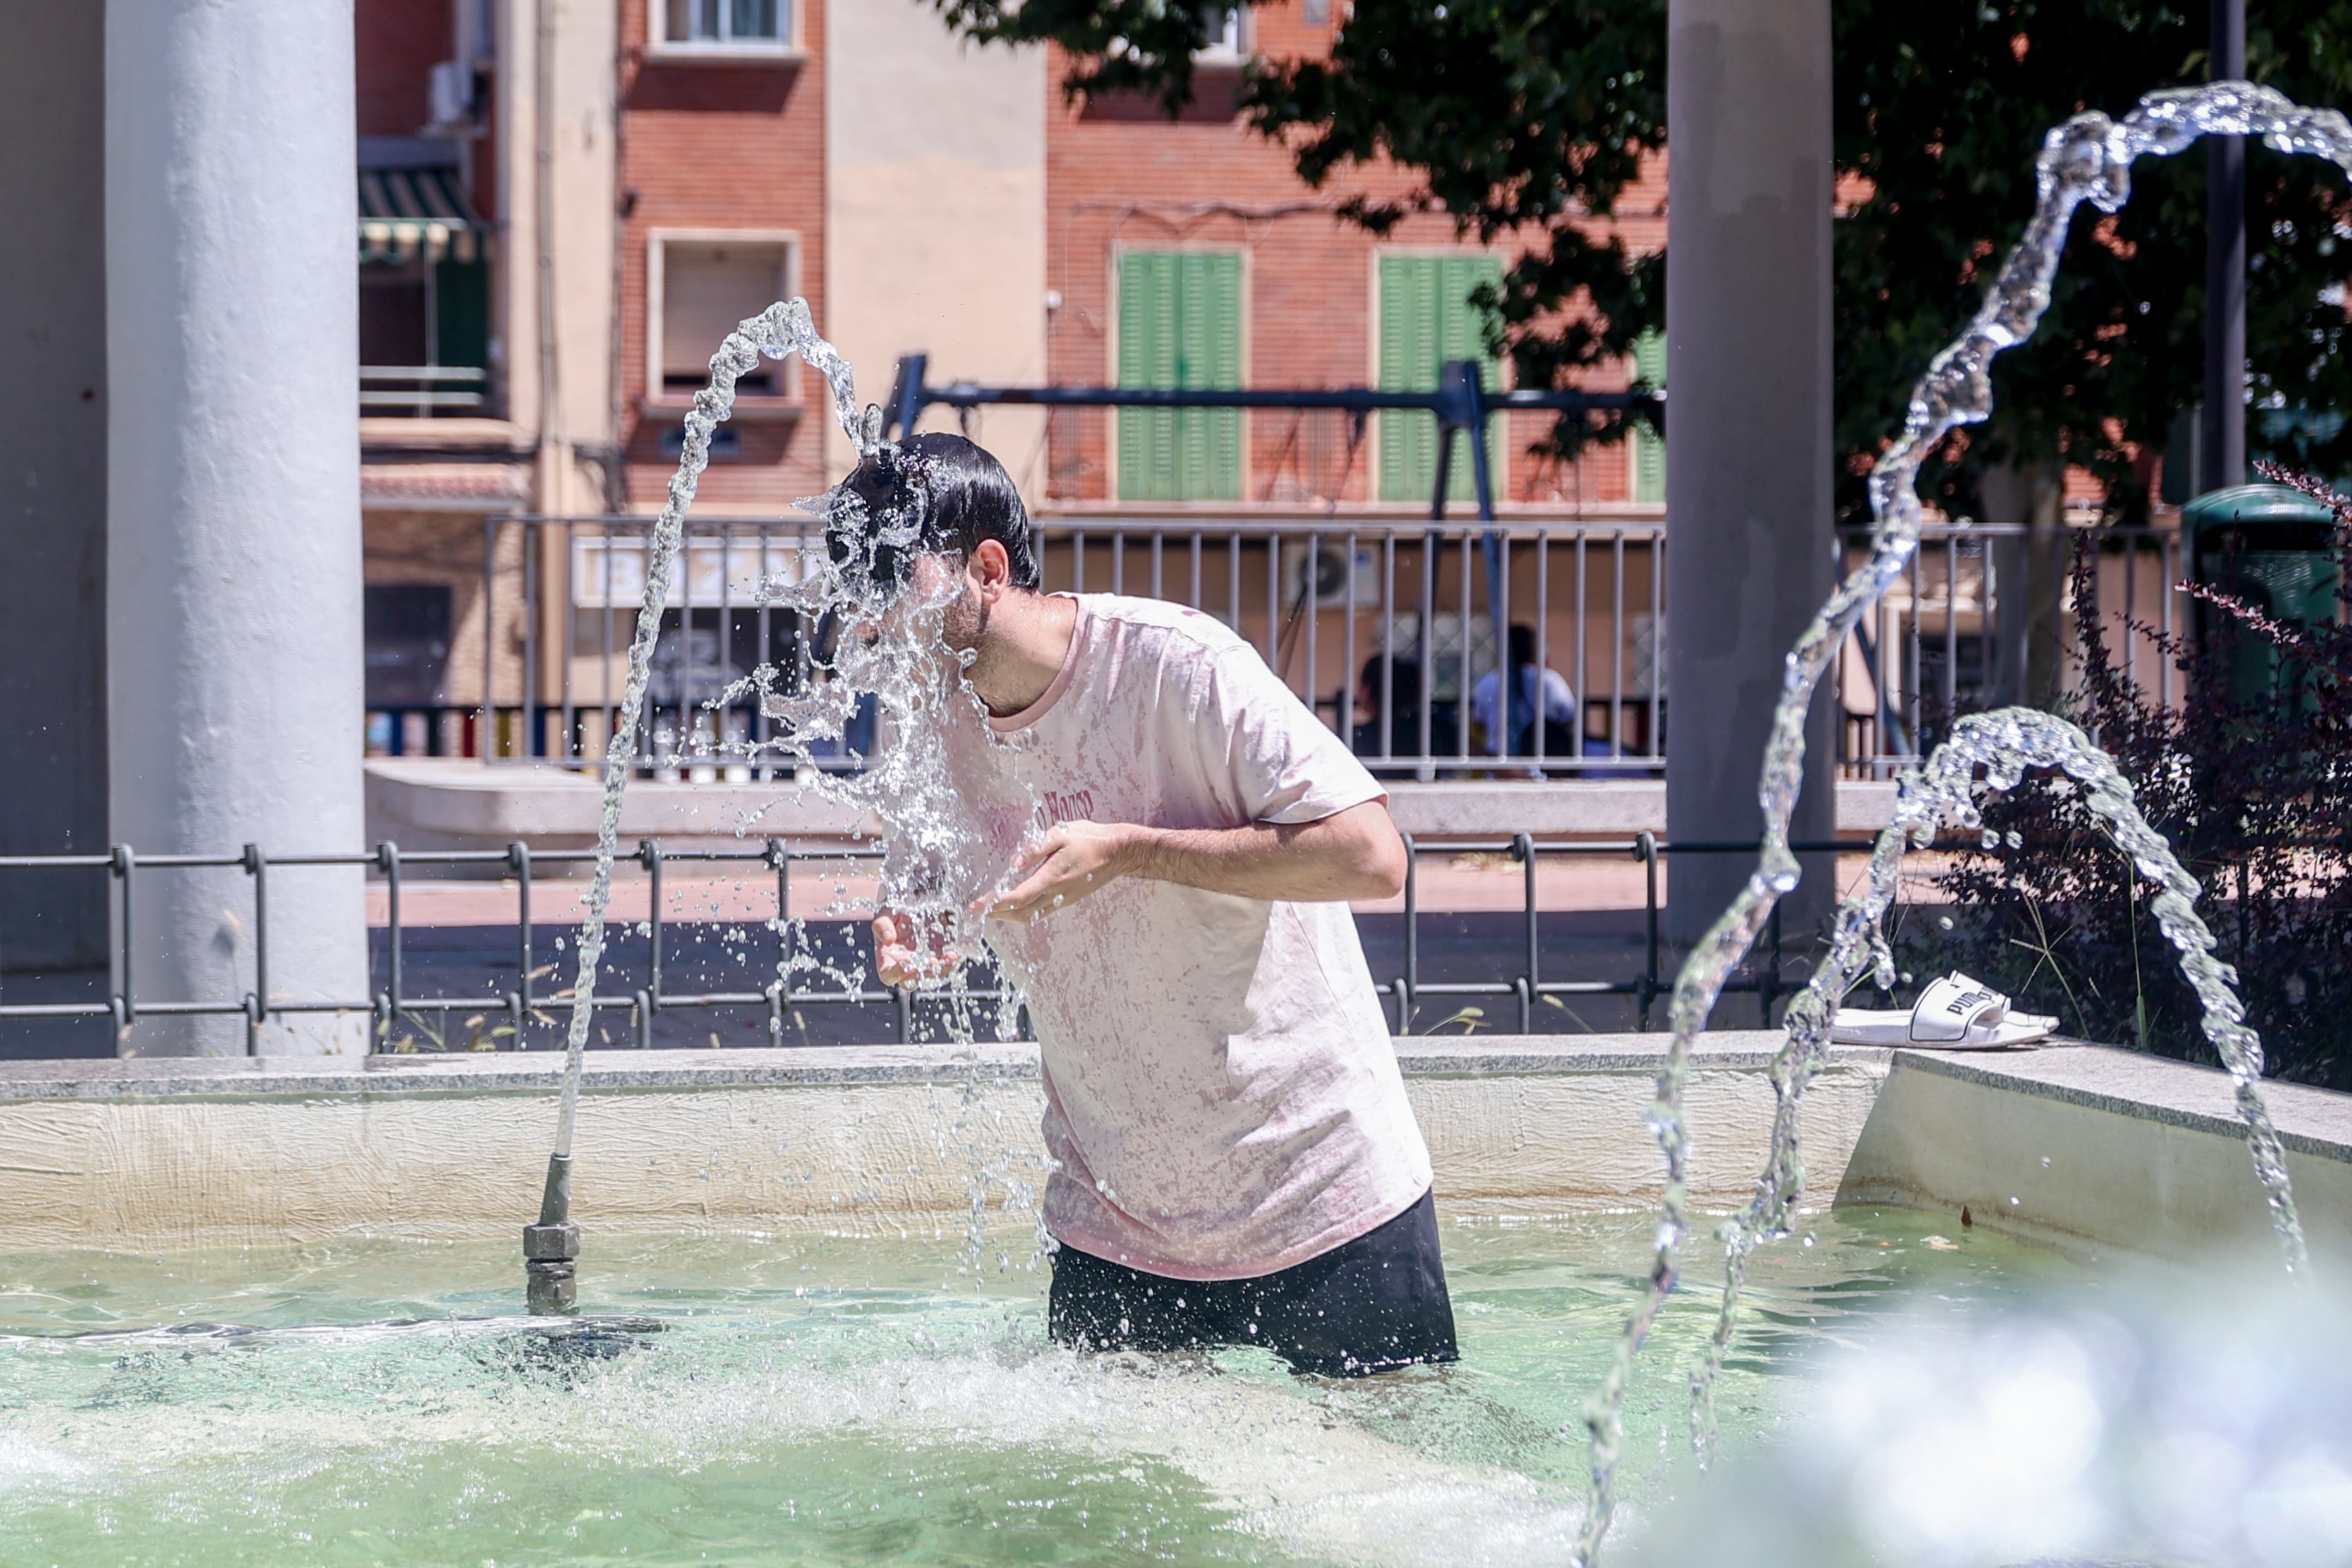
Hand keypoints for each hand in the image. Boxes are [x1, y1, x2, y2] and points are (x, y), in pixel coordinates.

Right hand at [872, 910, 958, 988]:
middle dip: (924, 974)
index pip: (888, 974)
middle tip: (933, 962)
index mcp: (888, 959)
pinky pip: (944, 966)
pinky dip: (949, 962)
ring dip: (941, 969)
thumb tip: (888, 939)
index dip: (896, 973)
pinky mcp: (938, 957)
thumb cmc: (894, 913)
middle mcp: (905, 965)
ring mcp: (922, 963)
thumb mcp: (885, 915)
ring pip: (932, 976)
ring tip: (950, 957)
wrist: (912, 904)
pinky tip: (954, 954)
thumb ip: (882, 925)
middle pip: (912, 981)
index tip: (906, 963)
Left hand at [986, 821, 1143, 923]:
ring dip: (1010, 916)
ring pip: (1032, 915)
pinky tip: (1017, 906)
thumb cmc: (1089, 839)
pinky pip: (1042, 912)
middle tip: (978, 911)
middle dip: (997, 913)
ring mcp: (1063, 899)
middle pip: (1021, 912)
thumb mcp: (1060, 834)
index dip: (996, 903)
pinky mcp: (1068, 899)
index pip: (1018, 897)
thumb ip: (1035, 848)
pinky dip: (1025, 913)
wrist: (1117, 852)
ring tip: (993, 911)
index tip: (979, 905)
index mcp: (1052, 877)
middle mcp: (1057, 893)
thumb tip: (1014, 863)